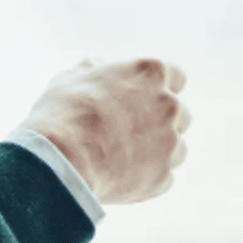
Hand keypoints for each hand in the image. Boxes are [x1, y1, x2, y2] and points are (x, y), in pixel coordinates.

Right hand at [23, 58, 189, 202]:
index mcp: (151, 73)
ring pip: (177, 148)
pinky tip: (120, 178)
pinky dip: (147, 178)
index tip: (145, 99)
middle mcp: (169, 105)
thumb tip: (95, 63)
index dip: (160, 89)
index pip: (176, 77)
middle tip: (131, 132)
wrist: (62, 159)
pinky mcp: (164, 176)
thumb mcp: (69, 78)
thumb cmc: (63, 113)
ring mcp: (170, 142)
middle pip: (180, 114)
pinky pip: (164, 177)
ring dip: (158, 152)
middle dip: (162, 122)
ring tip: (123, 159)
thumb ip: (90, 68)